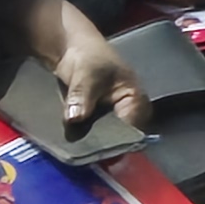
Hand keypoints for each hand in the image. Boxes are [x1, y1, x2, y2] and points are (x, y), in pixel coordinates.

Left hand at [12, 0, 151, 137]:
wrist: (74, 51)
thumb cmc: (89, 57)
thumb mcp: (86, 74)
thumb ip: (82, 96)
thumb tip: (75, 119)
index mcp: (137, 102)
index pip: (129, 131)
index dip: (112, 142)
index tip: (92, 150)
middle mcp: (130, 115)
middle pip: (117, 139)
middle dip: (98, 145)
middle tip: (77, 151)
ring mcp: (114, 120)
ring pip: (103, 140)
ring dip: (87, 143)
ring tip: (71, 148)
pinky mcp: (99, 123)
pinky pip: (92, 136)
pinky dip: (81, 138)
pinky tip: (68, 142)